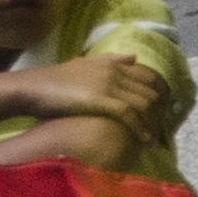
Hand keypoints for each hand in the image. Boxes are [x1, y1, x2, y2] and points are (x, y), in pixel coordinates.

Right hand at [10, 53, 164, 129]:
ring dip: (153, 122)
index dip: (160, 95)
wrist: (34, 88)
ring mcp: (109, 84)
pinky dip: (140, 128)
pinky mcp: (102, 100)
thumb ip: (111, 61)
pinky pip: (130, 114)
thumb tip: (133, 57)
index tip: (163, 111)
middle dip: (160, 112)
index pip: (148, 76)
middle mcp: (114, 71)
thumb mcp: (85, 65)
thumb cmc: (56, 81)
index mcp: (112, 63)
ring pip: (144, 103)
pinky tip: (145, 139)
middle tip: (162, 129)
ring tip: (155, 138)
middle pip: (150, 91)